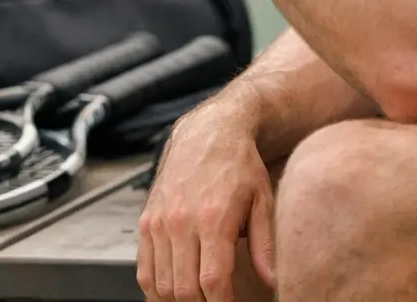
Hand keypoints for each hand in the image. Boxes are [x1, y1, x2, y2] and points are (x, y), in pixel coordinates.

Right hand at [137, 101, 275, 301]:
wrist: (207, 131)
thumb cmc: (238, 164)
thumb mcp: (262, 199)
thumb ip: (266, 243)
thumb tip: (274, 280)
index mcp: (214, 219)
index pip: (212, 282)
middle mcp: (181, 222)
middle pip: (184, 290)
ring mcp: (159, 222)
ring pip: (160, 284)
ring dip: (177, 301)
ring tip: (197, 301)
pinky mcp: (146, 220)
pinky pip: (143, 268)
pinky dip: (154, 288)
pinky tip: (171, 292)